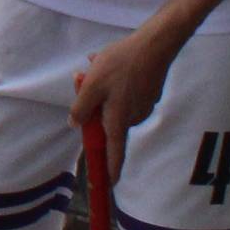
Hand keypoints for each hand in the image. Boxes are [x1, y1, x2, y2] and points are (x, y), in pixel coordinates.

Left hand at [70, 24, 180, 173]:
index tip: (109, 184)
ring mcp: (143, 105)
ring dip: (103, 89)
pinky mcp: (149, 93)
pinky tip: (111, 63)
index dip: (110, 168)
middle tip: (82, 79)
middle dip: (94, 105)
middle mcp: (133, 117)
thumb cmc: (120, 65)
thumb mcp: (92, 85)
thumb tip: (75, 125)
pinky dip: (115, 82)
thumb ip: (81, 108)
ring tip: (97, 65)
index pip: (114, 152)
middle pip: (108, 121)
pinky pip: (125, 93)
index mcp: (118, 119)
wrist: (155, 45)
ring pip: (115, 103)